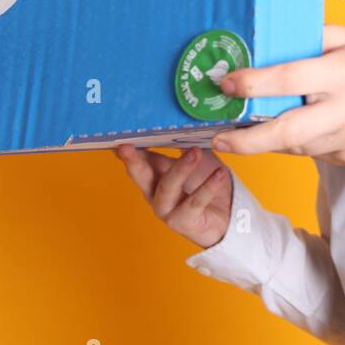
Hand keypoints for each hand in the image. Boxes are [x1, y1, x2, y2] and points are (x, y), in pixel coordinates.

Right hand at [114, 145, 232, 249]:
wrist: (226, 215)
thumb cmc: (205, 182)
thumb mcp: (193, 159)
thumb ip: (183, 144)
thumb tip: (179, 122)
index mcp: (154, 175)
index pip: (138, 160)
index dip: (128, 151)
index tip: (119, 139)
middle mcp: (154, 193)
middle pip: (140, 176)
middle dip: (134, 161)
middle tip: (126, 148)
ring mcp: (167, 210)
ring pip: (168, 187)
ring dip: (181, 168)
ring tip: (196, 152)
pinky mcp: (184, 222)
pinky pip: (195, 202)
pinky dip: (208, 187)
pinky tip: (220, 174)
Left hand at [210, 24, 344, 166]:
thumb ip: (313, 38)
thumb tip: (266, 39)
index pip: (292, 79)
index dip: (255, 83)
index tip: (227, 83)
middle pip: (289, 131)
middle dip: (248, 140)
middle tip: (219, 138)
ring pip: (297, 147)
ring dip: (266, 142)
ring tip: (241, 133)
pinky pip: (312, 154)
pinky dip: (292, 146)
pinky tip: (280, 135)